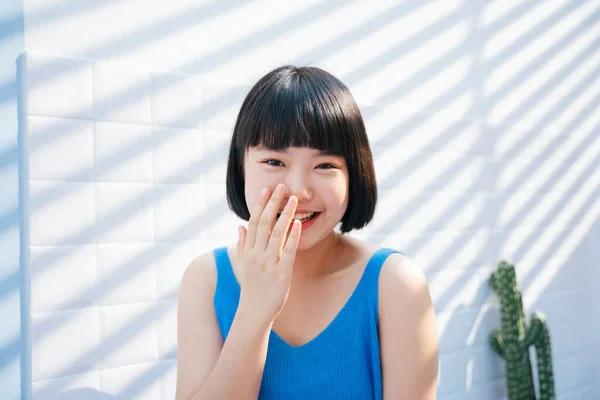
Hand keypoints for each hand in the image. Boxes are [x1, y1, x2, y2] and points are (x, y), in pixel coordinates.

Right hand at [236, 183, 301, 323]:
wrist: (254, 311)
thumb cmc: (251, 287)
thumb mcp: (242, 264)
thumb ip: (241, 244)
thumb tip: (240, 225)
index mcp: (248, 250)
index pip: (253, 221)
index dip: (260, 204)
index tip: (267, 189)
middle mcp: (257, 254)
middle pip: (264, 223)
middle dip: (274, 203)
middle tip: (282, 186)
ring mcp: (269, 263)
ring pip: (277, 234)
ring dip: (285, 215)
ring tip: (294, 200)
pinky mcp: (281, 273)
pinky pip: (288, 252)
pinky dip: (293, 237)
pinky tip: (298, 224)